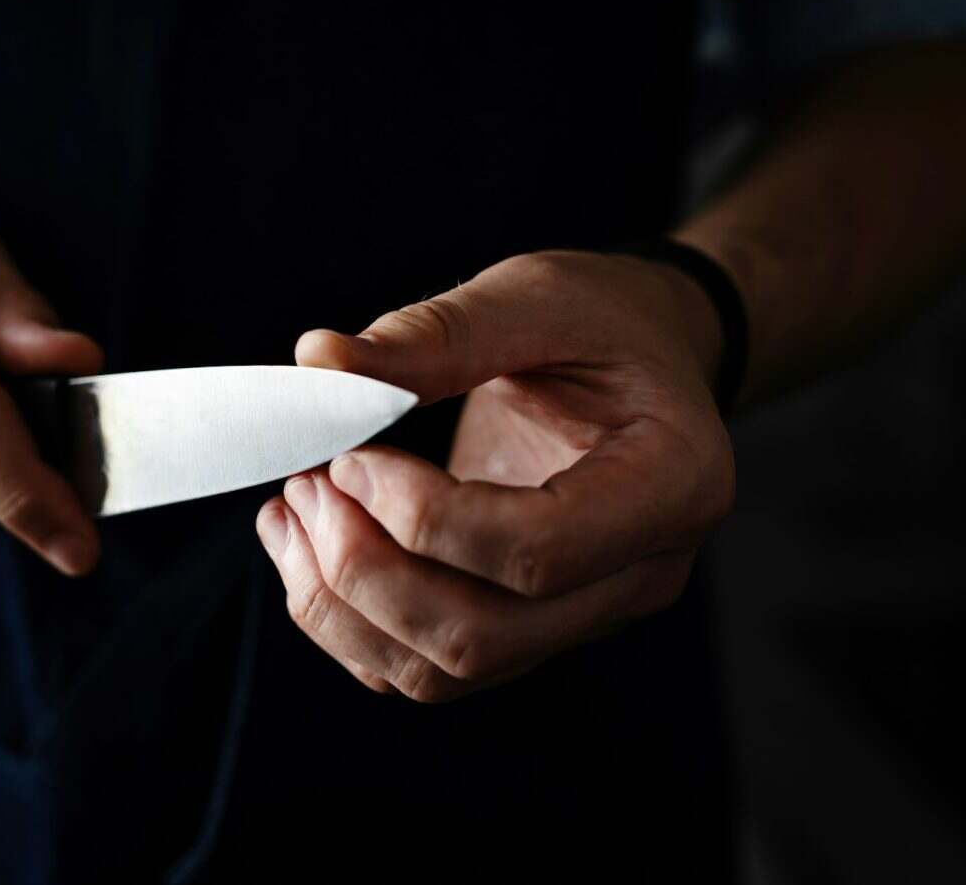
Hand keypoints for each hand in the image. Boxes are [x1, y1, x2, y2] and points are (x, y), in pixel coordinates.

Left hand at [256, 250, 734, 699]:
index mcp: (672, 486)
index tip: (352, 455)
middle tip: (308, 481)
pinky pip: (421, 664)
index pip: (537, 552)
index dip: (423, 518)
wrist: (640, 356)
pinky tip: (307, 542)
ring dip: (343, 605)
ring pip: (443, 670)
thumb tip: (319, 362)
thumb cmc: (604, 319)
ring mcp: (579, 616)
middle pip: (482, 635)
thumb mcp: (536, 296)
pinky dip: (348, 621)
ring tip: (293, 508)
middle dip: (367, 572)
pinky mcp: (523, 628)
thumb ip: (437, 334)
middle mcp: (636, 576)